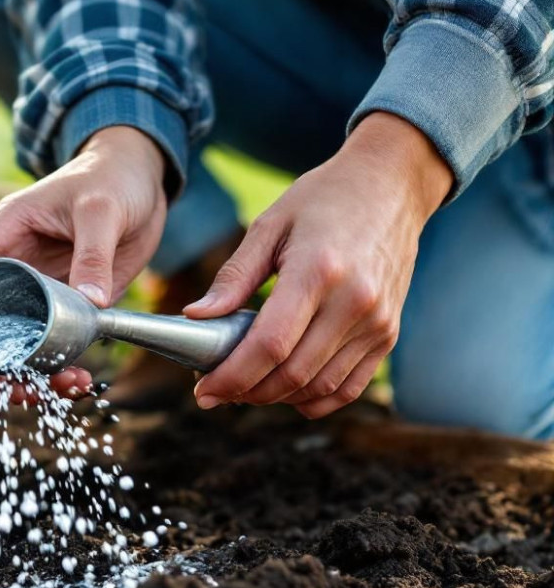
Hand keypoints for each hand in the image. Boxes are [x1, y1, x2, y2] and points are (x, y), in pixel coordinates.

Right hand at [0, 126, 170, 399]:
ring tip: (67, 386)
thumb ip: (94, 253)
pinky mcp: (64, 304)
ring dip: (31, 371)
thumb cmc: (113, 178)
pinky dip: (60, 366)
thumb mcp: (103, 210)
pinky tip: (81, 379)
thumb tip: (91, 302)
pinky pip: (52, 342)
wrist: (143, 179)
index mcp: (3, 233)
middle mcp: (12, 265)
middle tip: (22, 388)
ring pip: (16, 340)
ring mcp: (37, 289)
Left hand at [187, 112, 452, 417]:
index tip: (203, 388)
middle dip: (246, 392)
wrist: (392, 186)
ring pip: (319, 387)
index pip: (270, 344)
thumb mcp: (269, 226)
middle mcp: (355, 302)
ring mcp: (378, 322)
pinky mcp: (389, 334)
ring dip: (276, 399)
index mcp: (318, 271)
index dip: (232, 375)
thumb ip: (234, 276)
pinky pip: (349, 387)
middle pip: (293, 374)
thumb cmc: (323, 200)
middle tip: (215, 390)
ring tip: (244, 388)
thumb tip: (196, 317)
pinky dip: (313, 400)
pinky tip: (284, 392)